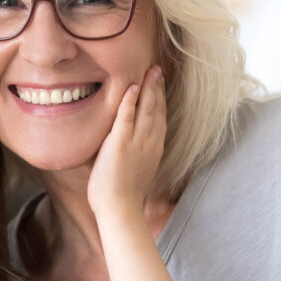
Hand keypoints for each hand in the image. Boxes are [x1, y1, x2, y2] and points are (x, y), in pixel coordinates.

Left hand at [87, 65, 165, 216]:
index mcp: (154, 150)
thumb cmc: (121, 197)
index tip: (160, 85)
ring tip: (150, 71)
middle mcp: (150, 143)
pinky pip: (126, 117)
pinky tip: (132, 87)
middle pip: (157, 109)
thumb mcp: (135, 171)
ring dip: (148, 88)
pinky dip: (130, 101)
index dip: (161, 100)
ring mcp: (137, 143)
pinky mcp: (120, 144)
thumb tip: (122, 149)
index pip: (159, 119)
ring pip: (146, 109)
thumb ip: (132, 156)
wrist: (119, 210)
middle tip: (158, 70)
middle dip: (158, 88)